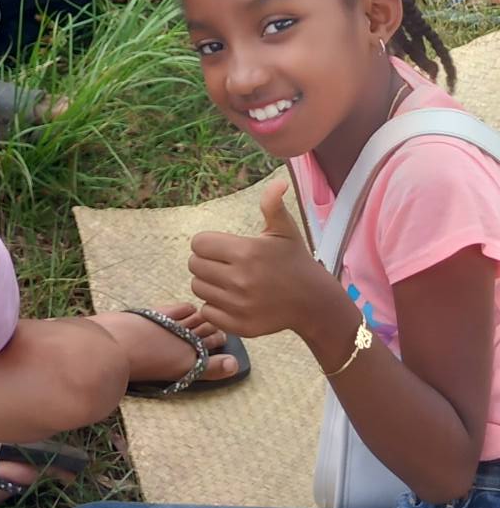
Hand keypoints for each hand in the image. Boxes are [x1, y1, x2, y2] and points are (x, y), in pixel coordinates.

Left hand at [188, 175, 323, 338]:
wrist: (312, 301)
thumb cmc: (294, 260)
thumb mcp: (285, 229)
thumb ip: (273, 204)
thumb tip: (278, 182)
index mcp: (246, 251)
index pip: (199, 243)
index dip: (207, 243)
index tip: (221, 247)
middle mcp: (240, 279)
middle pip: (194, 265)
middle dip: (205, 261)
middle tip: (223, 263)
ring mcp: (238, 305)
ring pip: (198, 288)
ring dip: (208, 282)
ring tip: (226, 280)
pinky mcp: (239, 325)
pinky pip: (207, 310)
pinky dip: (214, 305)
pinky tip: (230, 298)